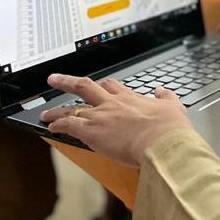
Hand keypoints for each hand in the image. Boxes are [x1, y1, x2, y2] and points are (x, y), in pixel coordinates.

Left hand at [39, 76, 192, 165]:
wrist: (163, 140)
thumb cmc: (170, 128)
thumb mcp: (173, 106)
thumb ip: (166, 97)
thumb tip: (163, 91)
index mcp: (130, 98)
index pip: (112, 86)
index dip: (103, 86)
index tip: (99, 86)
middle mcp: (112, 104)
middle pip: (85, 87)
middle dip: (68, 83)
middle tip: (55, 79)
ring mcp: (100, 117)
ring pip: (72, 108)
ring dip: (56, 111)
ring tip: (45, 113)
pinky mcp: (92, 132)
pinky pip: (69, 126)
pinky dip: (58, 126)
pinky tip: (51, 128)